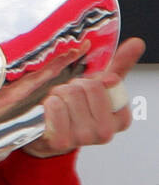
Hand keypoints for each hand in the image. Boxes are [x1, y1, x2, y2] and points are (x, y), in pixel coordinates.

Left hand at [24, 37, 144, 156]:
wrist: (46, 132)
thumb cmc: (73, 108)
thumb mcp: (98, 86)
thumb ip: (118, 65)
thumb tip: (137, 43)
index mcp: (120, 118)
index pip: (110, 82)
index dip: (92, 80)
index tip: (86, 90)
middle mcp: (106, 132)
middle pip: (88, 87)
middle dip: (72, 85)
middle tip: (67, 98)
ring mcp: (84, 138)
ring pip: (70, 95)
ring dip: (57, 94)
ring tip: (57, 105)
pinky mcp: (61, 141)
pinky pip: (55, 106)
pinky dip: (47, 103)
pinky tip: (48, 113)